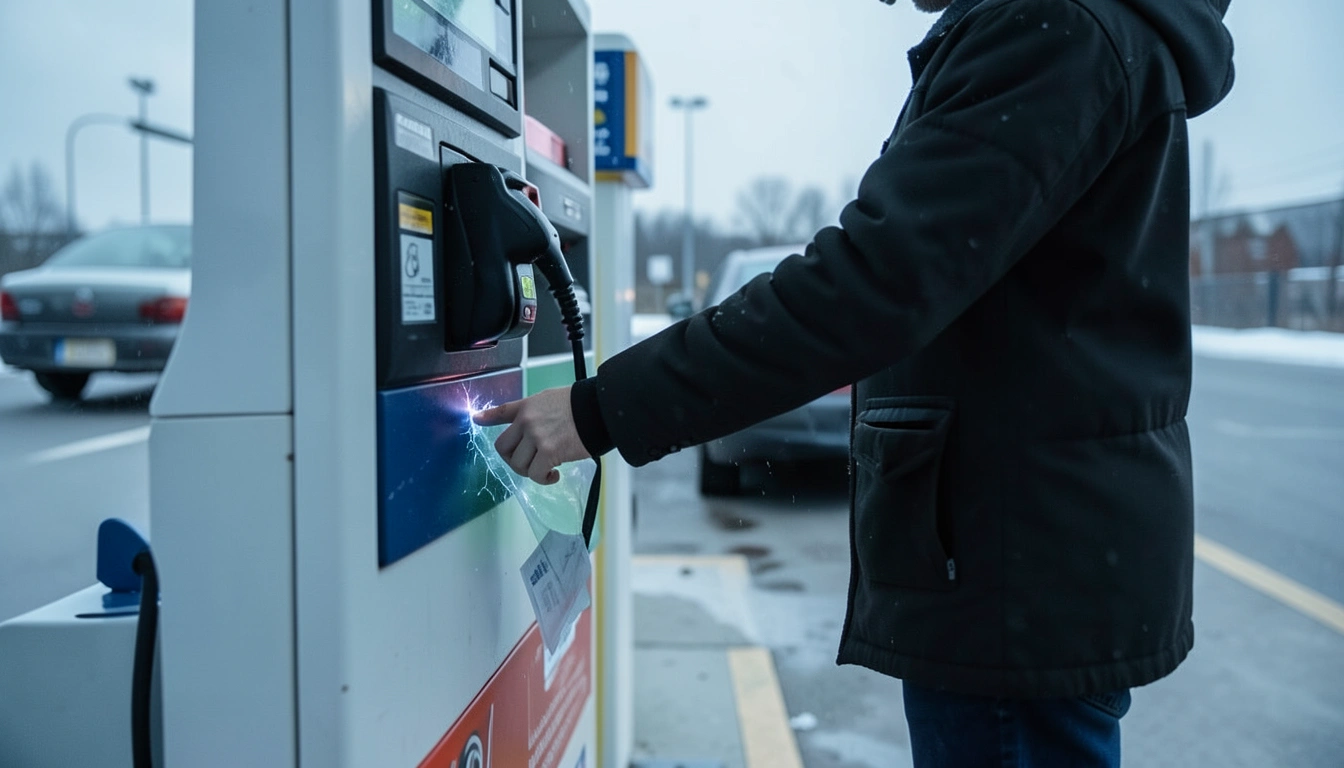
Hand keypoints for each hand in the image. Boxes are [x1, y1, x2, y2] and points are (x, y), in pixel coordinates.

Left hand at [473, 386, 590, 484]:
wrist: (596, 409)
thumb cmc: (578, 404)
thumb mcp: (549, 399)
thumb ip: (532, 410)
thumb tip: (523, 417)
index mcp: (526, 408)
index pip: (501, 412)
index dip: (487, 417)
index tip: (477, 419)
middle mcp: (527, 422)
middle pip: (504, 449)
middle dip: (514, 460)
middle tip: (530, 463)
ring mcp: (536, 437)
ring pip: (519, 465)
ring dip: (531, 471)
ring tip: (546, 468)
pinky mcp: (549, 452)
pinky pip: (536, 473)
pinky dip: (544, 478)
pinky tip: (555, 474)